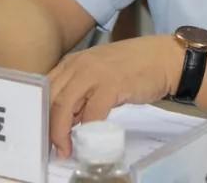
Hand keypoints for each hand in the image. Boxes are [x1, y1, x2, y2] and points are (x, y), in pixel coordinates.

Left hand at [48, 35, 182, 156]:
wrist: (164, 58)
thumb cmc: (135, 67)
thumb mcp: (100, 73)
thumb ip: (82, 91)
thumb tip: (68, 119)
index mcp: (73, 61)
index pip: (46, 88)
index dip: (42, 112)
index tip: (44, 132)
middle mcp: (79, 64)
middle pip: (51, 99)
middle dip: (49, 126)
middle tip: (54, 146)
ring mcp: (94, 73)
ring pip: (64, 106)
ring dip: (61, 132)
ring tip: (66, 149)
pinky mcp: (111, 85)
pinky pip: (90, 113)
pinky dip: (86, 129)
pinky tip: (88, 139)